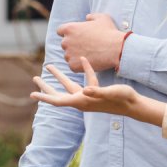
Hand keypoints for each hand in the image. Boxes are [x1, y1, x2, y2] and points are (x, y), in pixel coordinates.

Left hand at [31, 61, 164, 125]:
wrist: (133, 104)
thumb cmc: (122, 99)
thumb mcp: (109, 93)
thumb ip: (97, 91)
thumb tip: (86, 90)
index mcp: (82, 101)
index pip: (59, 101)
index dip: (45, 97)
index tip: (32, 94)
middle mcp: (82, 101)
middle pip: (59, 94)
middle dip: (46, 87)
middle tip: (35, 78)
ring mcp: (87, 97)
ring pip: (68, 86)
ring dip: (58, 76)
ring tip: (49, 66)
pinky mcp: (93, 93)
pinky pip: (81, 82)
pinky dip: (80, 72)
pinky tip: (82, 61)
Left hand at [56, 13, 124, 72]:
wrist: (116, 49)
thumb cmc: (109, 32)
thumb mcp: (102, 18)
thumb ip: (92, 16)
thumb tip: (87, 17)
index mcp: (69, 28)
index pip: (60, 31)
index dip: (68, 34)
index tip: (77, 37)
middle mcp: (66, 41)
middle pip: (65, 44)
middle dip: (73, 45)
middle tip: (86, 47)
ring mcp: (69, 54)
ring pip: (68, 56)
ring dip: (75, 56)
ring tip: (89, 55)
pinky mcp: (73, 65)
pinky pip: (73, 66)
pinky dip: (79, 66)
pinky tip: (89, 62)